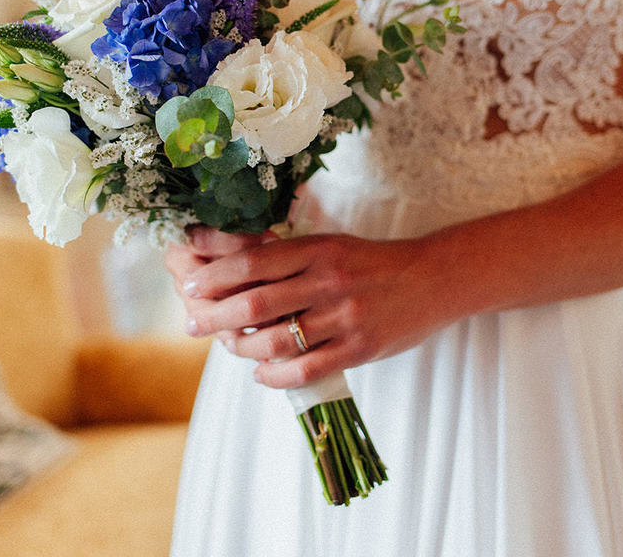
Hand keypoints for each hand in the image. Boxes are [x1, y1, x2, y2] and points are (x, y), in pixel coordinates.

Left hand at [180, 234, 453, 388]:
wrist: (433, 279)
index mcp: (318, 250)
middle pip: (255, 303)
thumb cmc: (372, 263)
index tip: (190, 285)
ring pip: (275, 341)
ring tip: (229, 348)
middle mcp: (328, 281)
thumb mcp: (331, 246)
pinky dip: (274, 376)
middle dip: (214, 316)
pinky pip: (304, 370)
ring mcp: (344, 317)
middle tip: (190, 324)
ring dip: (242, 349)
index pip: (253, 262)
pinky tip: (261, 373)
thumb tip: (231, 274)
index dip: (214, 276)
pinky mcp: (359, 348)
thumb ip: (290, 259)